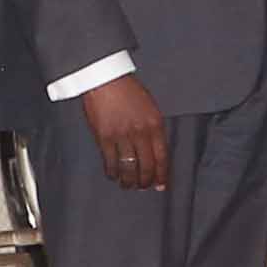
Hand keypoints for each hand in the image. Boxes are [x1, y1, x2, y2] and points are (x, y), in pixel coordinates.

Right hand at [76, 72, 170, 191]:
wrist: (105, 79)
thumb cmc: (128, 91)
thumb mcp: (150, 108)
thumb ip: (153, 129)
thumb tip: (153, 152)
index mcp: (155, 124)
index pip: (162, 157)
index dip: (162, 175)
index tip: (160, 185)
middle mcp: (141, 132)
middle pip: (146, 166)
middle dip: (145, 181)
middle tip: (142, 187)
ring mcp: (122, 135)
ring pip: (129, 168)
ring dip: (129, 180)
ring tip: (127, 184)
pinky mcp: (104, 137)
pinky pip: (110, 162)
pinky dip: (113, 172)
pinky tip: (113, 175)